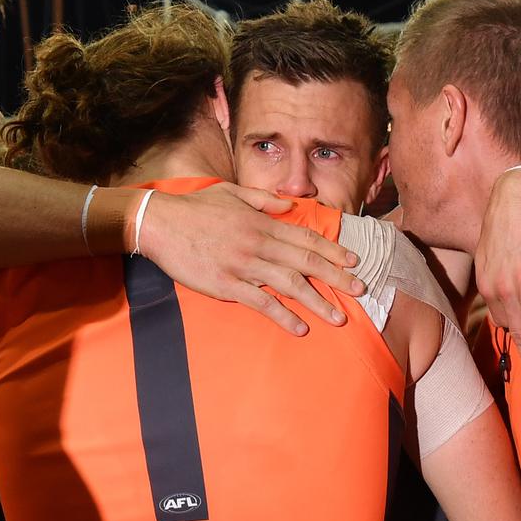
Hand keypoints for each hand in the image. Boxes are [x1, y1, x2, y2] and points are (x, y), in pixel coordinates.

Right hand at [139, 182, 364, 335]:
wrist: (159, 223)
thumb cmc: (195, 208)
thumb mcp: (232, 193)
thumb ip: (263, 200)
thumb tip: (290, 206)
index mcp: (261, 223)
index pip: (306, 238)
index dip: (333, 250)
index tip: (354, 261)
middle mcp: (258, 244)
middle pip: (306, 261)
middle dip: (337, 277)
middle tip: (362, 290)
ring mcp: (243, 266)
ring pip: (289, 284)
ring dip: (317, 301)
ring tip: (339, 317)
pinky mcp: (226, 285)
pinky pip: (260, 302)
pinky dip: (283, 316)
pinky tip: (300, 328)